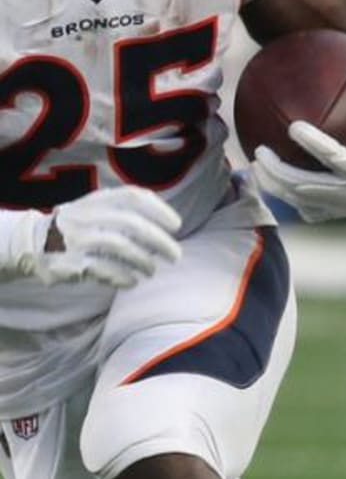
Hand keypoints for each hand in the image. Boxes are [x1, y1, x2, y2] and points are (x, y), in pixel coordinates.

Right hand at [1, 187, 181, 288]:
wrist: (35, 241)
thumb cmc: (79, 224)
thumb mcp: (98, 206)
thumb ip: (126, 208)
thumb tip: (165, 222)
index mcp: (99, 199)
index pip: (135, 197)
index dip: (159, 209)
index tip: (177, 225)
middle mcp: (89, 215)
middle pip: (133, 224)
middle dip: (159, 241)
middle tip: (175, 256)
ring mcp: (80, 238)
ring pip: (120, 246)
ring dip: (143, 261)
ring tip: (152, 271)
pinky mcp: (72, 261)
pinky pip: (104, 269)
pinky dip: (122, 276)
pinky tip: (133, 281)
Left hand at [253, 68, 345, 225]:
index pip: (335, 158)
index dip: (314, 143)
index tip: (293, 126)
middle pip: (306, 186)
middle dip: (278, 171)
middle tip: (261, 150)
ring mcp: (343, 209)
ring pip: (299, 201)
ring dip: (274, 185)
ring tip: (256, 166)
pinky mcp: (337, 215)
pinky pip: (305, 208)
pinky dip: (286, 196)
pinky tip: (269, 182)